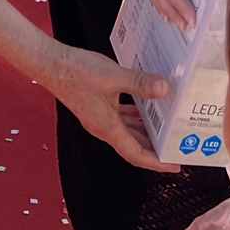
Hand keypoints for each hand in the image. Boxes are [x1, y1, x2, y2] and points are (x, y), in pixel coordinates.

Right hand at [46, 45, 178, 173]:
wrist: (51, 64)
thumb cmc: (77, 72)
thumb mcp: (113, 76)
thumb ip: (140, 83)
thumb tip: (164, 89)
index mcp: (107, 127)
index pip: (136, 154)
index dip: (157, 163)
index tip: (176, 166)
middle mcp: (104, 127)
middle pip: (134, 145)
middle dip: (156, 149)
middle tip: (177, 147)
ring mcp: (100, 117)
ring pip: (128, 131)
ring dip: (147, 132)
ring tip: (168, 129)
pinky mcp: (97, 105)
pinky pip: (121, 117)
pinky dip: (135, 116)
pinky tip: (146, 107)